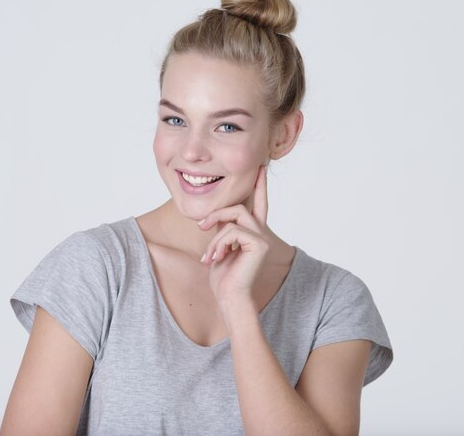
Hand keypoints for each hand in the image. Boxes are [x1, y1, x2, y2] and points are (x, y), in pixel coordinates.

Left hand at [198, 165, 273, 310]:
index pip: (257, 204)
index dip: (259, 186)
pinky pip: (232, 230)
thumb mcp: (219, 246)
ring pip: (235, 214)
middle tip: (201, 226)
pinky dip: (218, 243)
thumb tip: (215, 215)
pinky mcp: (259, 244)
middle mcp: (261, 232)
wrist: (229, 296)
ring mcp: (262, 237)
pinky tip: (214, 258)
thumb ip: (223, 228)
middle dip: (217, 213)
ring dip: (215, 231)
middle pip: (239, 206)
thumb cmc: (223, 276)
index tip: (261, 167)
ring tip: (209, 252)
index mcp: (253, 232)